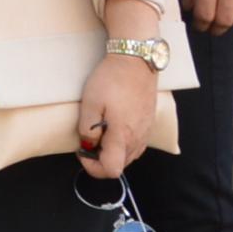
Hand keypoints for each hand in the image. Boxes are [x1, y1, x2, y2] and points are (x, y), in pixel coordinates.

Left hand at [75, 52, 159, 180]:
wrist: (136, 60)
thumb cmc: (112, 79)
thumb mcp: (90, 103)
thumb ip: (87, 129)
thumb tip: (88, 145)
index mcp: (122, 136)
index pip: (111, 170)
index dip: (93, 167)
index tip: (83, 151)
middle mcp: (137, 138)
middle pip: (120, 165)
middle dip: (101, 159)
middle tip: (89, 138)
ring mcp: (146, 132)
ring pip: (128, 156)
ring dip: (113, 151)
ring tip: (101, 130)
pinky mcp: (149, 123)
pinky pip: (136, 144)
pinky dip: (124, 142)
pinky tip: (115, 125)